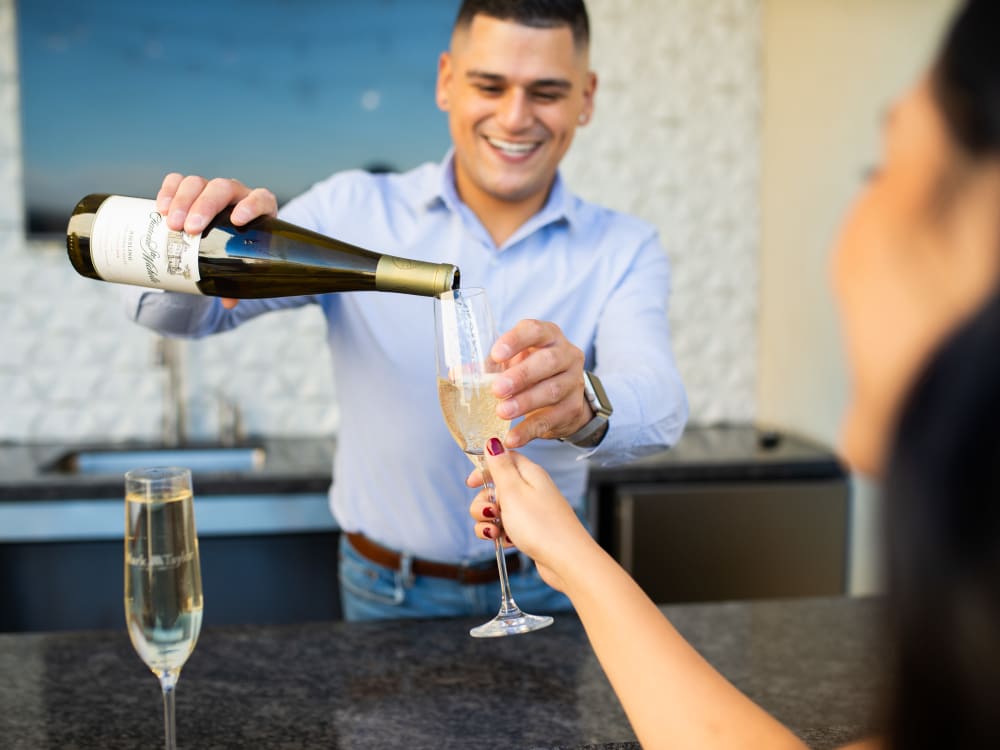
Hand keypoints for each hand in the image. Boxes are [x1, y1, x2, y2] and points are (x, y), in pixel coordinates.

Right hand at [155, 173, 278, 309]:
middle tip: (190, 229)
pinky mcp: (190, 187)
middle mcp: (236, 194)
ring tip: (171, 223)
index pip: (260, 199)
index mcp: (258, 209)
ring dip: (182, 200)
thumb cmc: (238, 249)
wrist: (225, 234)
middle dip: (204, 207)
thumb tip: (228, 303)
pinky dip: (168, 191)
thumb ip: (238, 280)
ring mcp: (211, 188)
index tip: (238, 220)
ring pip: (197, 183)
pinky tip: (160, 208)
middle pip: (221, 189)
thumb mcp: (242, 262)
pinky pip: (177, 180)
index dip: (251, 206)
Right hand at [466, 439, 595, 592]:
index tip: (471, 484)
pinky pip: (506, 528)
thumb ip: (500, 466)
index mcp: (529, 474)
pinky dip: (501, 535)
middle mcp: (531, 490)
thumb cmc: (541, 525)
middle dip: (483, 503)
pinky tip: (506, 543)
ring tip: (495, 533)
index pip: (503, 460)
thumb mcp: (513, 491)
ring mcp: (531, 511)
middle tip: (491, 513)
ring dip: (488, 522)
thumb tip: (492, 441)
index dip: (484, 470)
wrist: (567, 560)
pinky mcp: (531, 531)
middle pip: (495, 488)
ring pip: (498, 511)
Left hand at [489, 319, 591, 447]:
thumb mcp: (512, 363)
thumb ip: (488, 367)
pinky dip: (529, 430)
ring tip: (502, 412)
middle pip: (548, 361)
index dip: (516, 340)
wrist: (563, 397)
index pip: (535, 330)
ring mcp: (573, 381)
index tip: (496, 355)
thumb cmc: (531, 371)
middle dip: (521, 376)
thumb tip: (457, 374)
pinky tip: (512, 438)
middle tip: (497, 390)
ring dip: (525, 402)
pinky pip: (551, 420)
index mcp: (548, 336)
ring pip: (552, 390)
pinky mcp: (572, 408)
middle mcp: (566, 354)